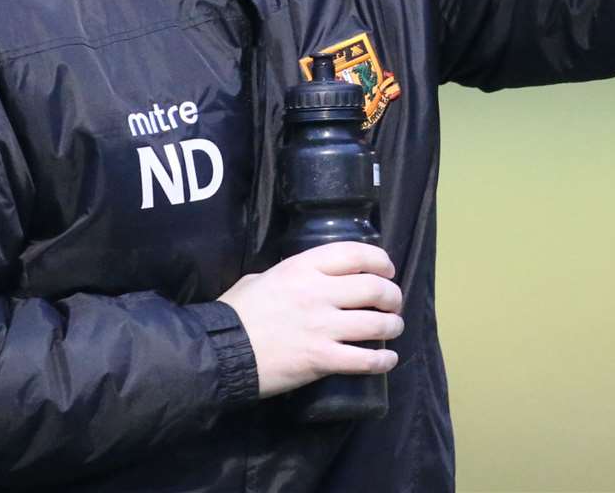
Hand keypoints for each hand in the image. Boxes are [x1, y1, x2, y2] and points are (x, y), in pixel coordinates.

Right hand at [217, 241, 402, 397]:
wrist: (220, 352)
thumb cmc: (236, 314)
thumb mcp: (258, 279)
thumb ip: (285, 276)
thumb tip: (299, 280)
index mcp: (302, 267)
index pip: (355, 253)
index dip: (379, 260)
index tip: (387, 270)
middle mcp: (318, 292)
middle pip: (373, 287)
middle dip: (392, 295)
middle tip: (393, 303)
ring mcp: (322, 326)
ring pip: (376, 323)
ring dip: (392, 326)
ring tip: (393, 328)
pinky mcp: (322, 359)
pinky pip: (364, 360)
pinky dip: (382, 361)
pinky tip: (388, 359)